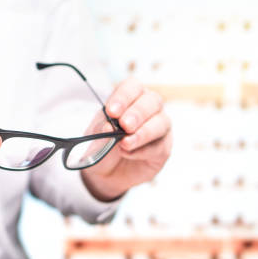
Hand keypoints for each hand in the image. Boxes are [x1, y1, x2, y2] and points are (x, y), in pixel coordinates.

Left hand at [80, 77, 171, 200]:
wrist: (104, 171)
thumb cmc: (102, 145)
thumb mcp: (94, 135)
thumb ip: (101, 128)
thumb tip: (109, 127)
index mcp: (130, 98)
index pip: (132, 87)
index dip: (124, 96)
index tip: (112, 111)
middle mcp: (149, 109)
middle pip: (152, 101)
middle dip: (137, 113)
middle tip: (124, 125)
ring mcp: (159, 128)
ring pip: (161, 123)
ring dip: (142, 133)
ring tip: (125, 143)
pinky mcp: (163, 149)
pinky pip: (159, 146)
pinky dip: (142, 150)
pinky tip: (128, 153)